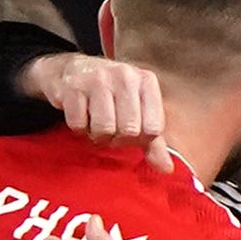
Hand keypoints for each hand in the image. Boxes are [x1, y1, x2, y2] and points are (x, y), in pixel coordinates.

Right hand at [21, 52, 168, 158]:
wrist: (74, 70)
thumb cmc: (112, 95)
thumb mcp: (138, 112)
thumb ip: (153, 142)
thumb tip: (166, 169)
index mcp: (146, 81)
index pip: (153, 128)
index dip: (140, 139)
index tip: (131, 131)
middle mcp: (125, 76)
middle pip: (129, 131)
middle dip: (117, 139)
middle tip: (111, 128)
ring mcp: (98, 79)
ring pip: (104, 129)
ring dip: (97, 135)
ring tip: (95, 122)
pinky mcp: (73, 86)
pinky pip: (79, 125)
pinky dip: (79, 128)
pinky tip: (82, 115)